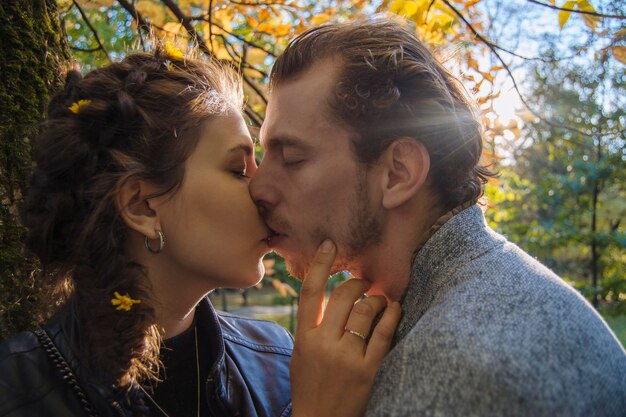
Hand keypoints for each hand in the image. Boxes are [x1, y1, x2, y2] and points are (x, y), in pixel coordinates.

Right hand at [291, 240, 400, 416]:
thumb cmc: (310, 386)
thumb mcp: (301, 355)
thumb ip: (312, 326)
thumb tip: (326, 297)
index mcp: (304, 337)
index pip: (310, 291)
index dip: (320, 264)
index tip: (330, 244)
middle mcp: (324, 343)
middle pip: (343, 295)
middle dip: (357, 282)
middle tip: (364, 282)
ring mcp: (346, 357)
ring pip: (365, 310)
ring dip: (376, 299)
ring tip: (379, 300)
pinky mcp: (368, 370)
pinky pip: (384, 333)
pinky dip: (392, 315)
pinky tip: (394, 309)